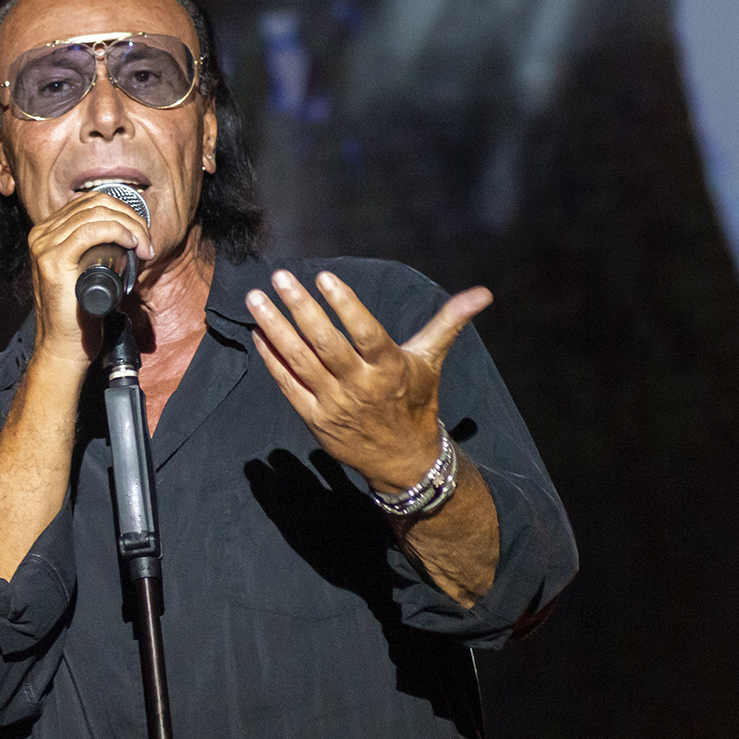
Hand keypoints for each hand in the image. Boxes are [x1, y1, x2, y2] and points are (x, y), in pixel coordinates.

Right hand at [24, 191, 153, 371]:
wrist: (64, 346)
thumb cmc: (79, 314)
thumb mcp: (85, 272)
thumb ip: (93, 250)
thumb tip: (126, 232)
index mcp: (47, 233)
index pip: (89, 203)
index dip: (122, 211)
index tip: (142, 235)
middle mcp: (41, 234)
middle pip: (94, 204)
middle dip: (130, 217)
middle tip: (147, 242)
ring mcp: (44, 246)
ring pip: (96, 214)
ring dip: (130, 226)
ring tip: (144, 247)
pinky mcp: (53, 260)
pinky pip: (91, 230)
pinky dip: (117, 231)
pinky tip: (131, 243)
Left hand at [246, 268, 491, 491]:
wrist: (403, 460)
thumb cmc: (415, 401)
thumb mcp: (431, 361)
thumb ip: (448, 323)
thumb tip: (483, 293)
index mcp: (390, 368)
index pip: (366, 333)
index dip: (346, 305)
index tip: (324, 277)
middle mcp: (361, 386)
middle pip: (325, 344)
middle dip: (299, 308)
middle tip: (279, 277)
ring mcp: (335, 404)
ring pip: (300, 361)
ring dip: (275, 327)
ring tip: (256, 298)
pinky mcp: (315, 419)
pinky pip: (288, 385)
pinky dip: (271, 359)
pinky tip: (259, 332)